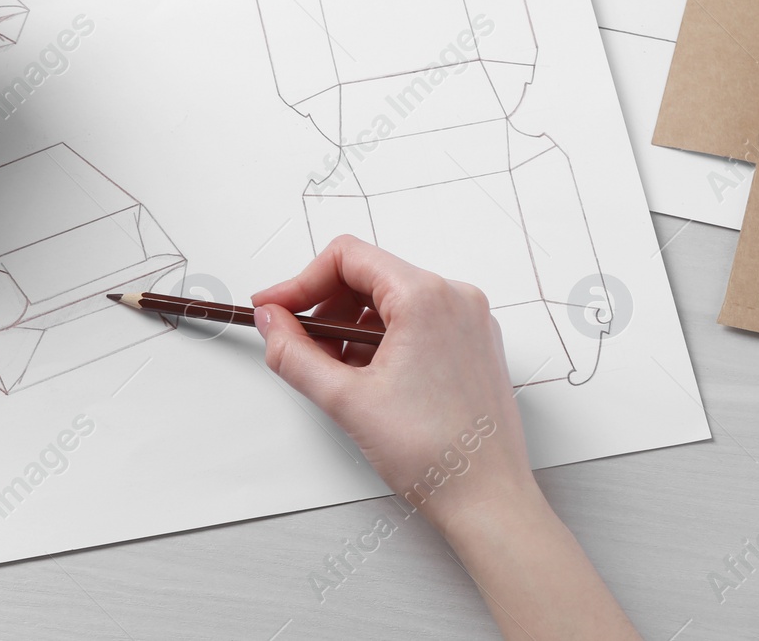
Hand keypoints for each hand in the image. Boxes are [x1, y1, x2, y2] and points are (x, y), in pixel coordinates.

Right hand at [252, 235, 537, 533]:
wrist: (487, 502)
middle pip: (369, 274)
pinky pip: (416, 320)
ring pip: (391, 299)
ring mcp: (469, 321)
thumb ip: (293, 352)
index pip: (347, 256)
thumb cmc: (437, 455)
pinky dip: (382, 339)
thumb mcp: (344, 399)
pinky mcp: (472, 343)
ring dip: (351, 326)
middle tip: (298, 344)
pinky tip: (366, 378)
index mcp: (427, 297)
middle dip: (325, 306)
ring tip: (335, 371)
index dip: (300, 281)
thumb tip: (272, 322)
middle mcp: (455, 298)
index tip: (276, 308)